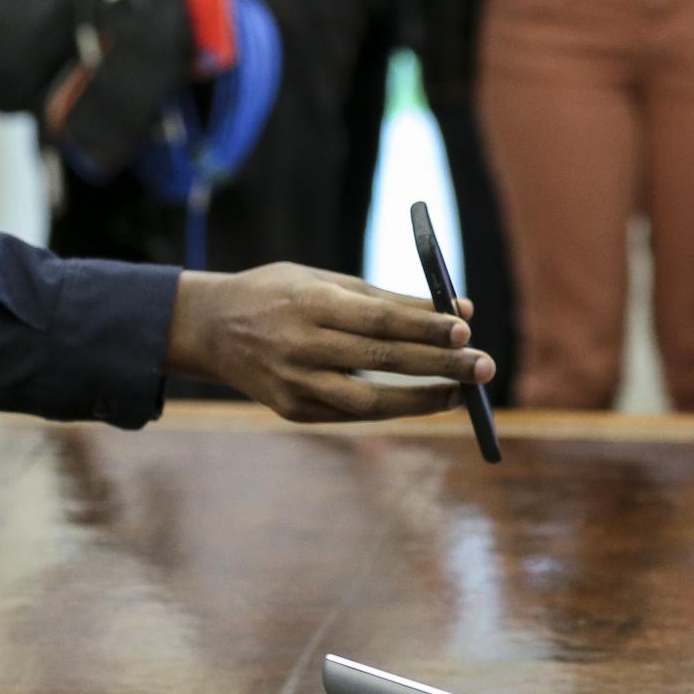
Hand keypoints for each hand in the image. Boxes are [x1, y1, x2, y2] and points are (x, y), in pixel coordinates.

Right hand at [167, 264, 494, 422]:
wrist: (209, 329)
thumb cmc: (279, 294)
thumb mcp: (325, 279)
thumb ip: (387, 298)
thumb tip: (458, 311)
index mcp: (309, 303)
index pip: (378, 319)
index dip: (424, 326)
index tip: (465, 328)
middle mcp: (300, 347)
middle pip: (382, 360)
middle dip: (439, 366)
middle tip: (484, 366)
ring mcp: (294, 384)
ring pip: (369, 401)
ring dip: (422, 399)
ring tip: (463, 394)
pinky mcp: (291, 411)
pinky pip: (352, 414)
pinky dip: (391, 409)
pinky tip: (424, 400)